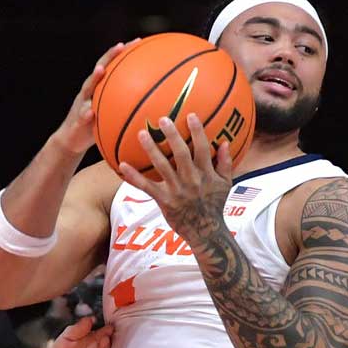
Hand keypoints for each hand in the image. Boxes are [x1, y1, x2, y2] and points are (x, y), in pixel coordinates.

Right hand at [53, 41, 135, 153]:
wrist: (71, 141)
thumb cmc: (96, 126)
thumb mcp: (111, 114)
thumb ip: (125, 106)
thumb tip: (153, 104)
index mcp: (99, 89)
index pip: (111, 66)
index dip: (122, 53)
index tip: (137, 41)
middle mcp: (89, 92)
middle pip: (99, 69)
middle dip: (109, 56)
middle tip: (120, 46)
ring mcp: (81, 104)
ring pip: (87, 88)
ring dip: (94, 78)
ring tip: (101, 70)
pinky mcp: (76, 120)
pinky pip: (81, 116)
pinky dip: (85, 113)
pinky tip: (90, 112)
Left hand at [117, 113, 233, 244]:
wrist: (206, 232)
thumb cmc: (215, 205)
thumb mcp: (226, 184)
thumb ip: (225, 163)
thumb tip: (224, 142)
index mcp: (206, 174)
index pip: (202, 149)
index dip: (197, 132)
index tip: (190, 115)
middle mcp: (191, 180)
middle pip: (181, 154)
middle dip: (172, 135)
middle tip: (162, 119)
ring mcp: (177, 190)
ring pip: (162, 167)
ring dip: (151, 150)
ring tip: (141, 134)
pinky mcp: (164, 201)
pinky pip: (147, 187)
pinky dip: (134, 177)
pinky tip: (122, 166)